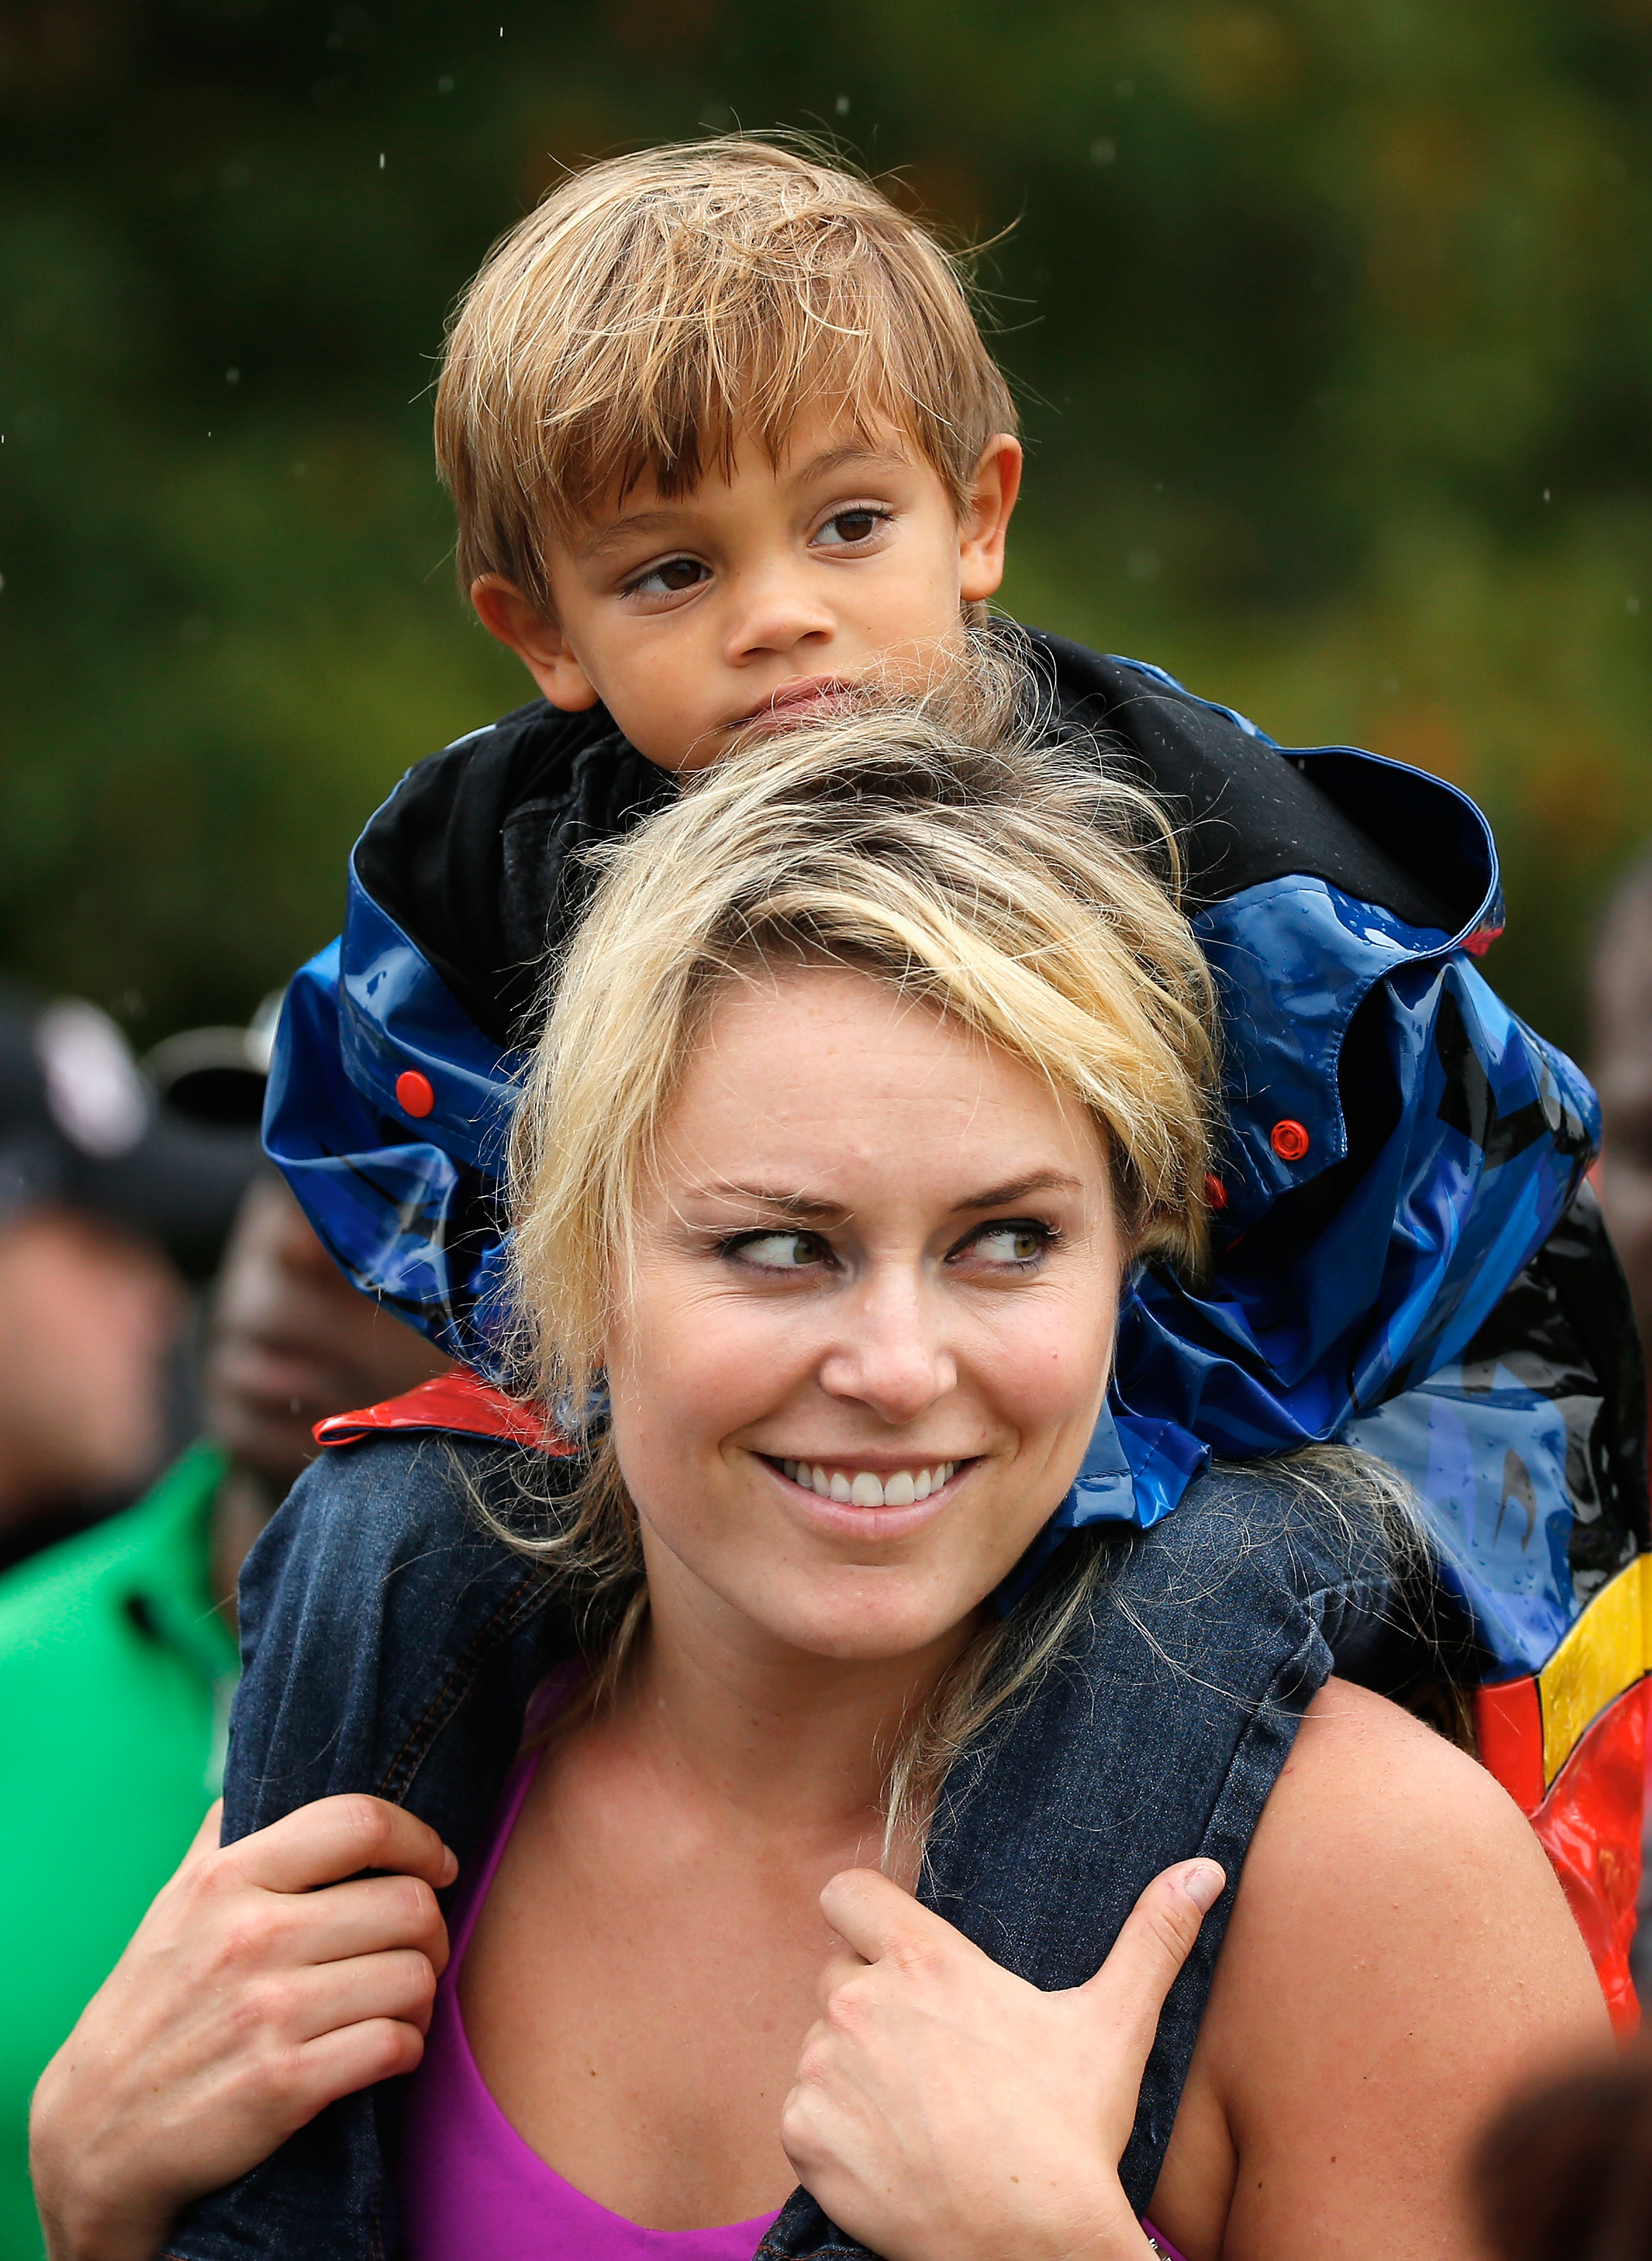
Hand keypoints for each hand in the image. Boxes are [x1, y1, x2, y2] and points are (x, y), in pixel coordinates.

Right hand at [30, 1794, 456, 2260]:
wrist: (96, 2132)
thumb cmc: (153, 2003)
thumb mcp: (176, 1904)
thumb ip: (227, 1834)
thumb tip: (272, 1766)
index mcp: (227, 1880)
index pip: (358, 1822)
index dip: (418, 1838)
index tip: (436, 1864)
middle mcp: (250, 1937)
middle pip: (407, 1905)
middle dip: (432, 1930)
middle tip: (419, 1949)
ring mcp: (267, 2013)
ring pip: (413, 1978)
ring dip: (422, 1996)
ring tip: (400, 2003)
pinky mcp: (283, 2084)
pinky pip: (395, 2046)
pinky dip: (406, 2049)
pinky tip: (384, 2049)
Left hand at [781, 1857, 1223, 2260]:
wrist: (1035, 2244)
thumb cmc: (1071, 2132)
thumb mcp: (1114, 2025)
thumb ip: (1152, 1937)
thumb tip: (1205, 1869)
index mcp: (923, 1960)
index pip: (846, 1894)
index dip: (866, 1919)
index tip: (897, 1956)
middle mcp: (860, 2001)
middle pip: (837, 1976)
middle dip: (873, 2007)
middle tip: (931, 2059)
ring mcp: (824, 2069)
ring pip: (819, 2048)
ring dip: (853, 2072)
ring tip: (918, 2114)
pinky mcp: (804, 2135)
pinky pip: (802, 2114)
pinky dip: (834, 2134)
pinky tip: (889, 2155)